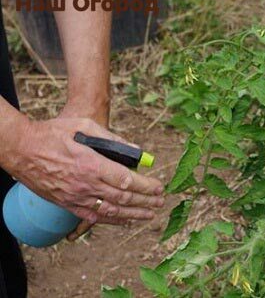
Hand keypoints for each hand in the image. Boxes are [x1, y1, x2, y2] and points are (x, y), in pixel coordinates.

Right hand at [1, 117, 163, 237]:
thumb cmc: (53, 133)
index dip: (146, 186)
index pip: (127, 180)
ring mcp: (75, 196)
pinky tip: (125, 220)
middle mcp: (85, 184)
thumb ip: (112, 139)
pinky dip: (112, 220)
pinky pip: (92, 217)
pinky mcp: (66, 203)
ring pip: (111, 210)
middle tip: (160, 202)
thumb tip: (136, 151)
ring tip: (149, 215)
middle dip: (145, 201)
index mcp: (92, 164)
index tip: (159, 188)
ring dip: (133, 214)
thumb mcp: (85, 126)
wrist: (21, 149)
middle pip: (123, 197)